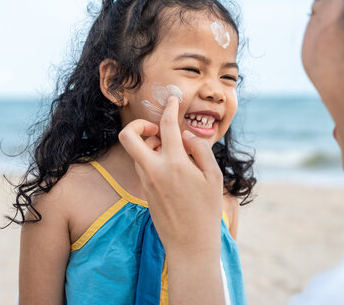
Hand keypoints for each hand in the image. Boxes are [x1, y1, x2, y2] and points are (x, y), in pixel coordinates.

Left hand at [118, 96, 223, 255]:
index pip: (167, 125)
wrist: (190, 245)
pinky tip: (171, 164)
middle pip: (129, 136)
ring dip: (148, 142)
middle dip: (139, 123)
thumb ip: (201, 150)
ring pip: (136, 150)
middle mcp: (155, 170)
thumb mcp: (214, 178)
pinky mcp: (145, 190)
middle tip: (157, 128)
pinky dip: (152, 157)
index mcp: (175, 164)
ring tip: (172, 149)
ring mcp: (146, 181)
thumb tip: (187, 135)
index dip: (170, 107)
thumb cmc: (207, 211)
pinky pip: (142, 164)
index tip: (173, 99)